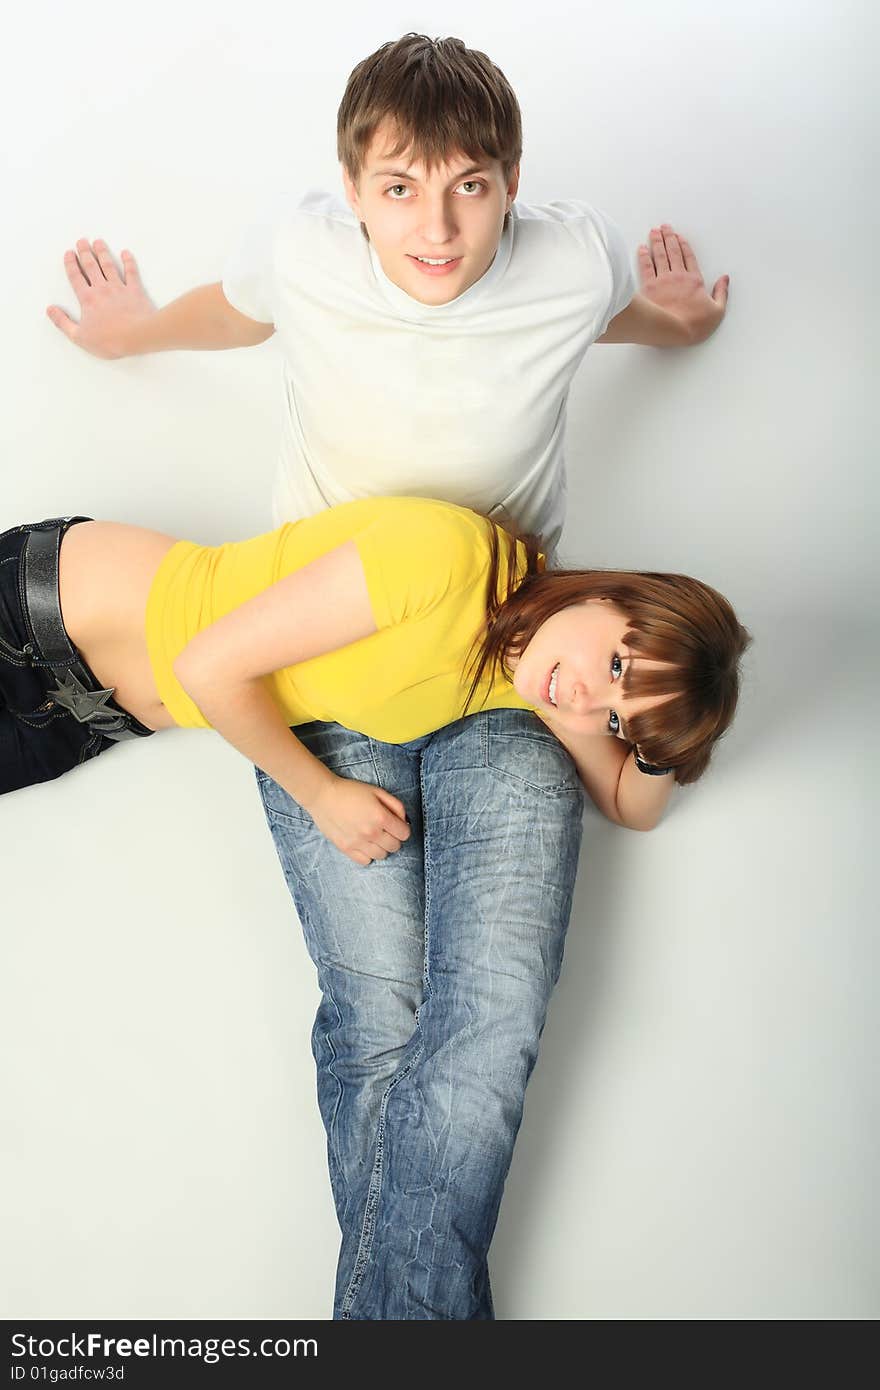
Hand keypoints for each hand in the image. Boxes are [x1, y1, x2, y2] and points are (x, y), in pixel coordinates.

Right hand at [46, 239, 154, 358]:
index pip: (76, 277)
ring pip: (108, 265)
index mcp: (87, 299)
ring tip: (98, 242)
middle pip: (91, 267)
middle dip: (85, 252)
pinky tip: (126, 253)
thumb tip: (50, 310)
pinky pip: (131, 272)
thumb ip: (63, 322)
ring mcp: (119, 288)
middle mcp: (102, 289)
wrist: (137, 337)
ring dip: (102, 252)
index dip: (71, 264)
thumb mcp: (79, 337)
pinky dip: (128, 261)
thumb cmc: (109, 340)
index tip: (69, 253)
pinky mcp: (135, 291)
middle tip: (81, 241)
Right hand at [306, 774, 410, 866]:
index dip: (403, 828)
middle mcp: (371, 832)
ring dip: (381, 847)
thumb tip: (404, 821)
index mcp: (381, 817)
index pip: (404, 834)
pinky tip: (364, 843)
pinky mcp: (346, 848)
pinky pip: (365, 861)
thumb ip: (396, 806)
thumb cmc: (351, 791)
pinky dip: (368, 855)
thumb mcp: (378, 791)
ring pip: (381, 855)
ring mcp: (358, 842)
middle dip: (393, 838)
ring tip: (373, 836)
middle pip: (395, 847)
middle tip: (385, 830)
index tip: (396, 825)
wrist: (323, 795)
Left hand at [638, 224, 728, 344]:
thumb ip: (722, 293)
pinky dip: (644, 256)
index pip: (689, 258)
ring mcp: (663, 280)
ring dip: (657, 242)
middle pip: (673, 252)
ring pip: (660, 255)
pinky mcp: (649, 286)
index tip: (680, 237)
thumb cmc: (694, 324)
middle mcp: (678, 276)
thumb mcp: (717, 311)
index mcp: (694, 281)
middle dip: (669, 238)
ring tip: (654, 232)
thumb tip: (725, 279)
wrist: (672, 330)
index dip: (684, 246)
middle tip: (665, 227)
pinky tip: (642, 248)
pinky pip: (646, 267)